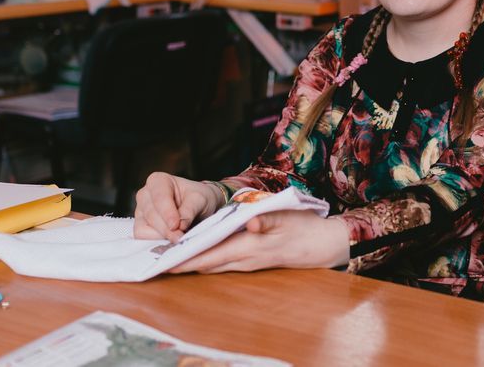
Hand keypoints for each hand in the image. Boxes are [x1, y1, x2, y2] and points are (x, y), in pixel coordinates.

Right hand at [133, 172, 223, 242]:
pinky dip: (156, 242)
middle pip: (151, 216)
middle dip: (166, 229)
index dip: (167, 213)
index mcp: (158, 181)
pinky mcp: (141, 227)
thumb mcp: (200, 199)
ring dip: (161, 237)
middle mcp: (145, 195)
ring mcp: (141, 212)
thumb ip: (190, 210)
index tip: (176, 225)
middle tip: (181, 237)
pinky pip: (143, 238)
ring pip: (144, 229)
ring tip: (178, 238)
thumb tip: (180, 226)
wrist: (199, 207)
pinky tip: (170, 242)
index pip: (159, 198)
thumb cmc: (198, 198)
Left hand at [169, 210, 350, 273]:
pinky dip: (210, 260)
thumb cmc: (306, 226)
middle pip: (209, 264)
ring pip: (216, 265)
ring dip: (195, 263)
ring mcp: (251, 262)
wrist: (324, 244)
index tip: (166, 261)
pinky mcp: (255, 261)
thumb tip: (250, 224)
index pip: (212, 255)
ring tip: (172, 260)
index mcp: (250, 247)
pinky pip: (226, 263)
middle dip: (184, 264)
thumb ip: (267, 220)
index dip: (188, 259)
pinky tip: (201, 257)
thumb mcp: (288, 218)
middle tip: (159, 262)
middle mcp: (247, 259)